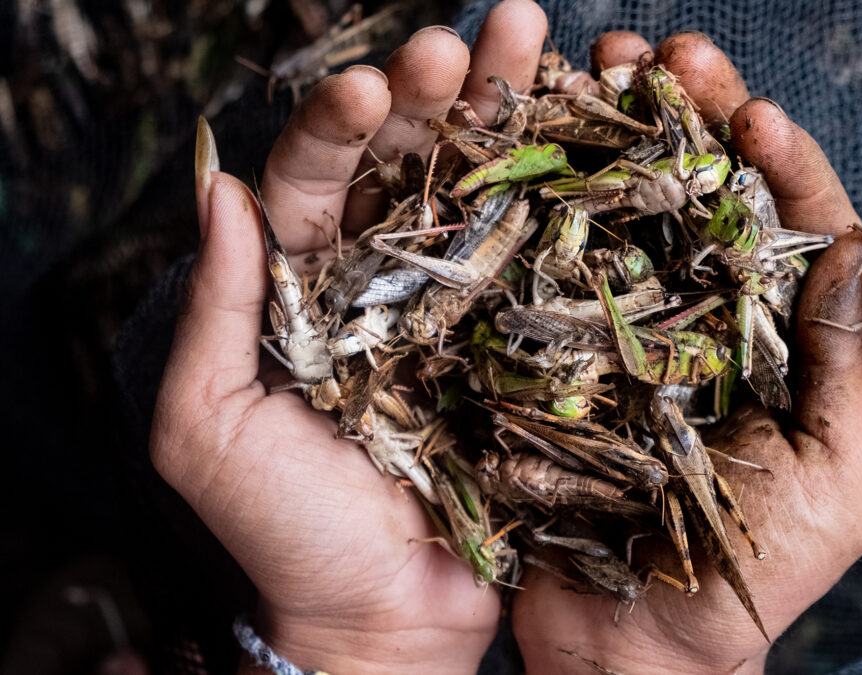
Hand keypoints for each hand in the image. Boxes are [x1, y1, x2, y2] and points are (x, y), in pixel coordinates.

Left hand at [149, 2, 552, 672]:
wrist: (388, 617)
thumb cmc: (286, 534)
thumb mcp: (210, 427)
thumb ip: (215, 310)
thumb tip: (219, 189)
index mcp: (306, 288)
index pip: (319, 178)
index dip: (342, 123)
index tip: (374, 82)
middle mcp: (384, 280)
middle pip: (410, 163)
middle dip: (440, 93)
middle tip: (481, 34)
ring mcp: (461, 305)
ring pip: (480, 189)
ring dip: (507, 113)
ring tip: (538, 42)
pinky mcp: (522, 339)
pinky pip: (541, 254)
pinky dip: (561, 189)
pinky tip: (584, 127)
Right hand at [511, 32, 861, 673]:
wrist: (631, 654)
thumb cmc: (747, 578)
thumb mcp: (838, 487)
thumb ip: (851, 369)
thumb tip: (857, 243)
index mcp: (779, 341)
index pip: (790, 227)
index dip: (775, 161)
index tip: (749, 110)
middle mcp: (700, 319)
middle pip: (701, 199)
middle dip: (685, 120)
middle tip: (660, 52)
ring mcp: (622, 332)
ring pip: (623, 217)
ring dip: (608, 140)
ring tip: (593, 69)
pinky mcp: (553, 356)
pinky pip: (550, 271)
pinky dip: (539, 209)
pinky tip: (526, 151)